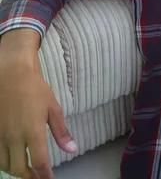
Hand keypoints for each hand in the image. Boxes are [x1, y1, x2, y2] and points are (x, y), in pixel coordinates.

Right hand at [0, 29, 75, 178]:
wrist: (11, 73)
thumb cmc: (35, 89)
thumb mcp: (53, 109)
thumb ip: (61, 132)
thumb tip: (71, 149)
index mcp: (33, 132)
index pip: (38, 162)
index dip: (44, 175)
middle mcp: (14, 137)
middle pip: (19, 168)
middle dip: (29, 176)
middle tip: (37, 177)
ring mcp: (0, 134)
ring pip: (3, 164)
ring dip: (14, 170)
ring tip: (24, 170)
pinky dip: (2, 160)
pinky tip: (9, 158)